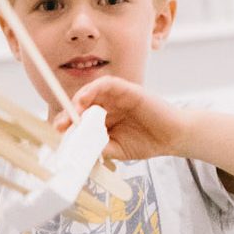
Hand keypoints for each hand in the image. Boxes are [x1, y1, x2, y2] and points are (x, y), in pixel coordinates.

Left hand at [53, 74, 194, 161]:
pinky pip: (107, 83)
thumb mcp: (117, 150)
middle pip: (82, 103)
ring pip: (92, 91)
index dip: (68, 123)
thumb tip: (78, 148)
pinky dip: (94, 88)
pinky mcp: (129, 89)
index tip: (59, 132)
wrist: (173, 137)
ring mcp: (118, 96)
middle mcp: (109, 105)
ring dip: (79, 100)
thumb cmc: (147, 142)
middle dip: (69, 113)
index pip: (80, 117)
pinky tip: (85, 99)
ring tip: (73, 112)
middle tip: (61, 124)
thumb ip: (99, 147)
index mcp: (104, 119)